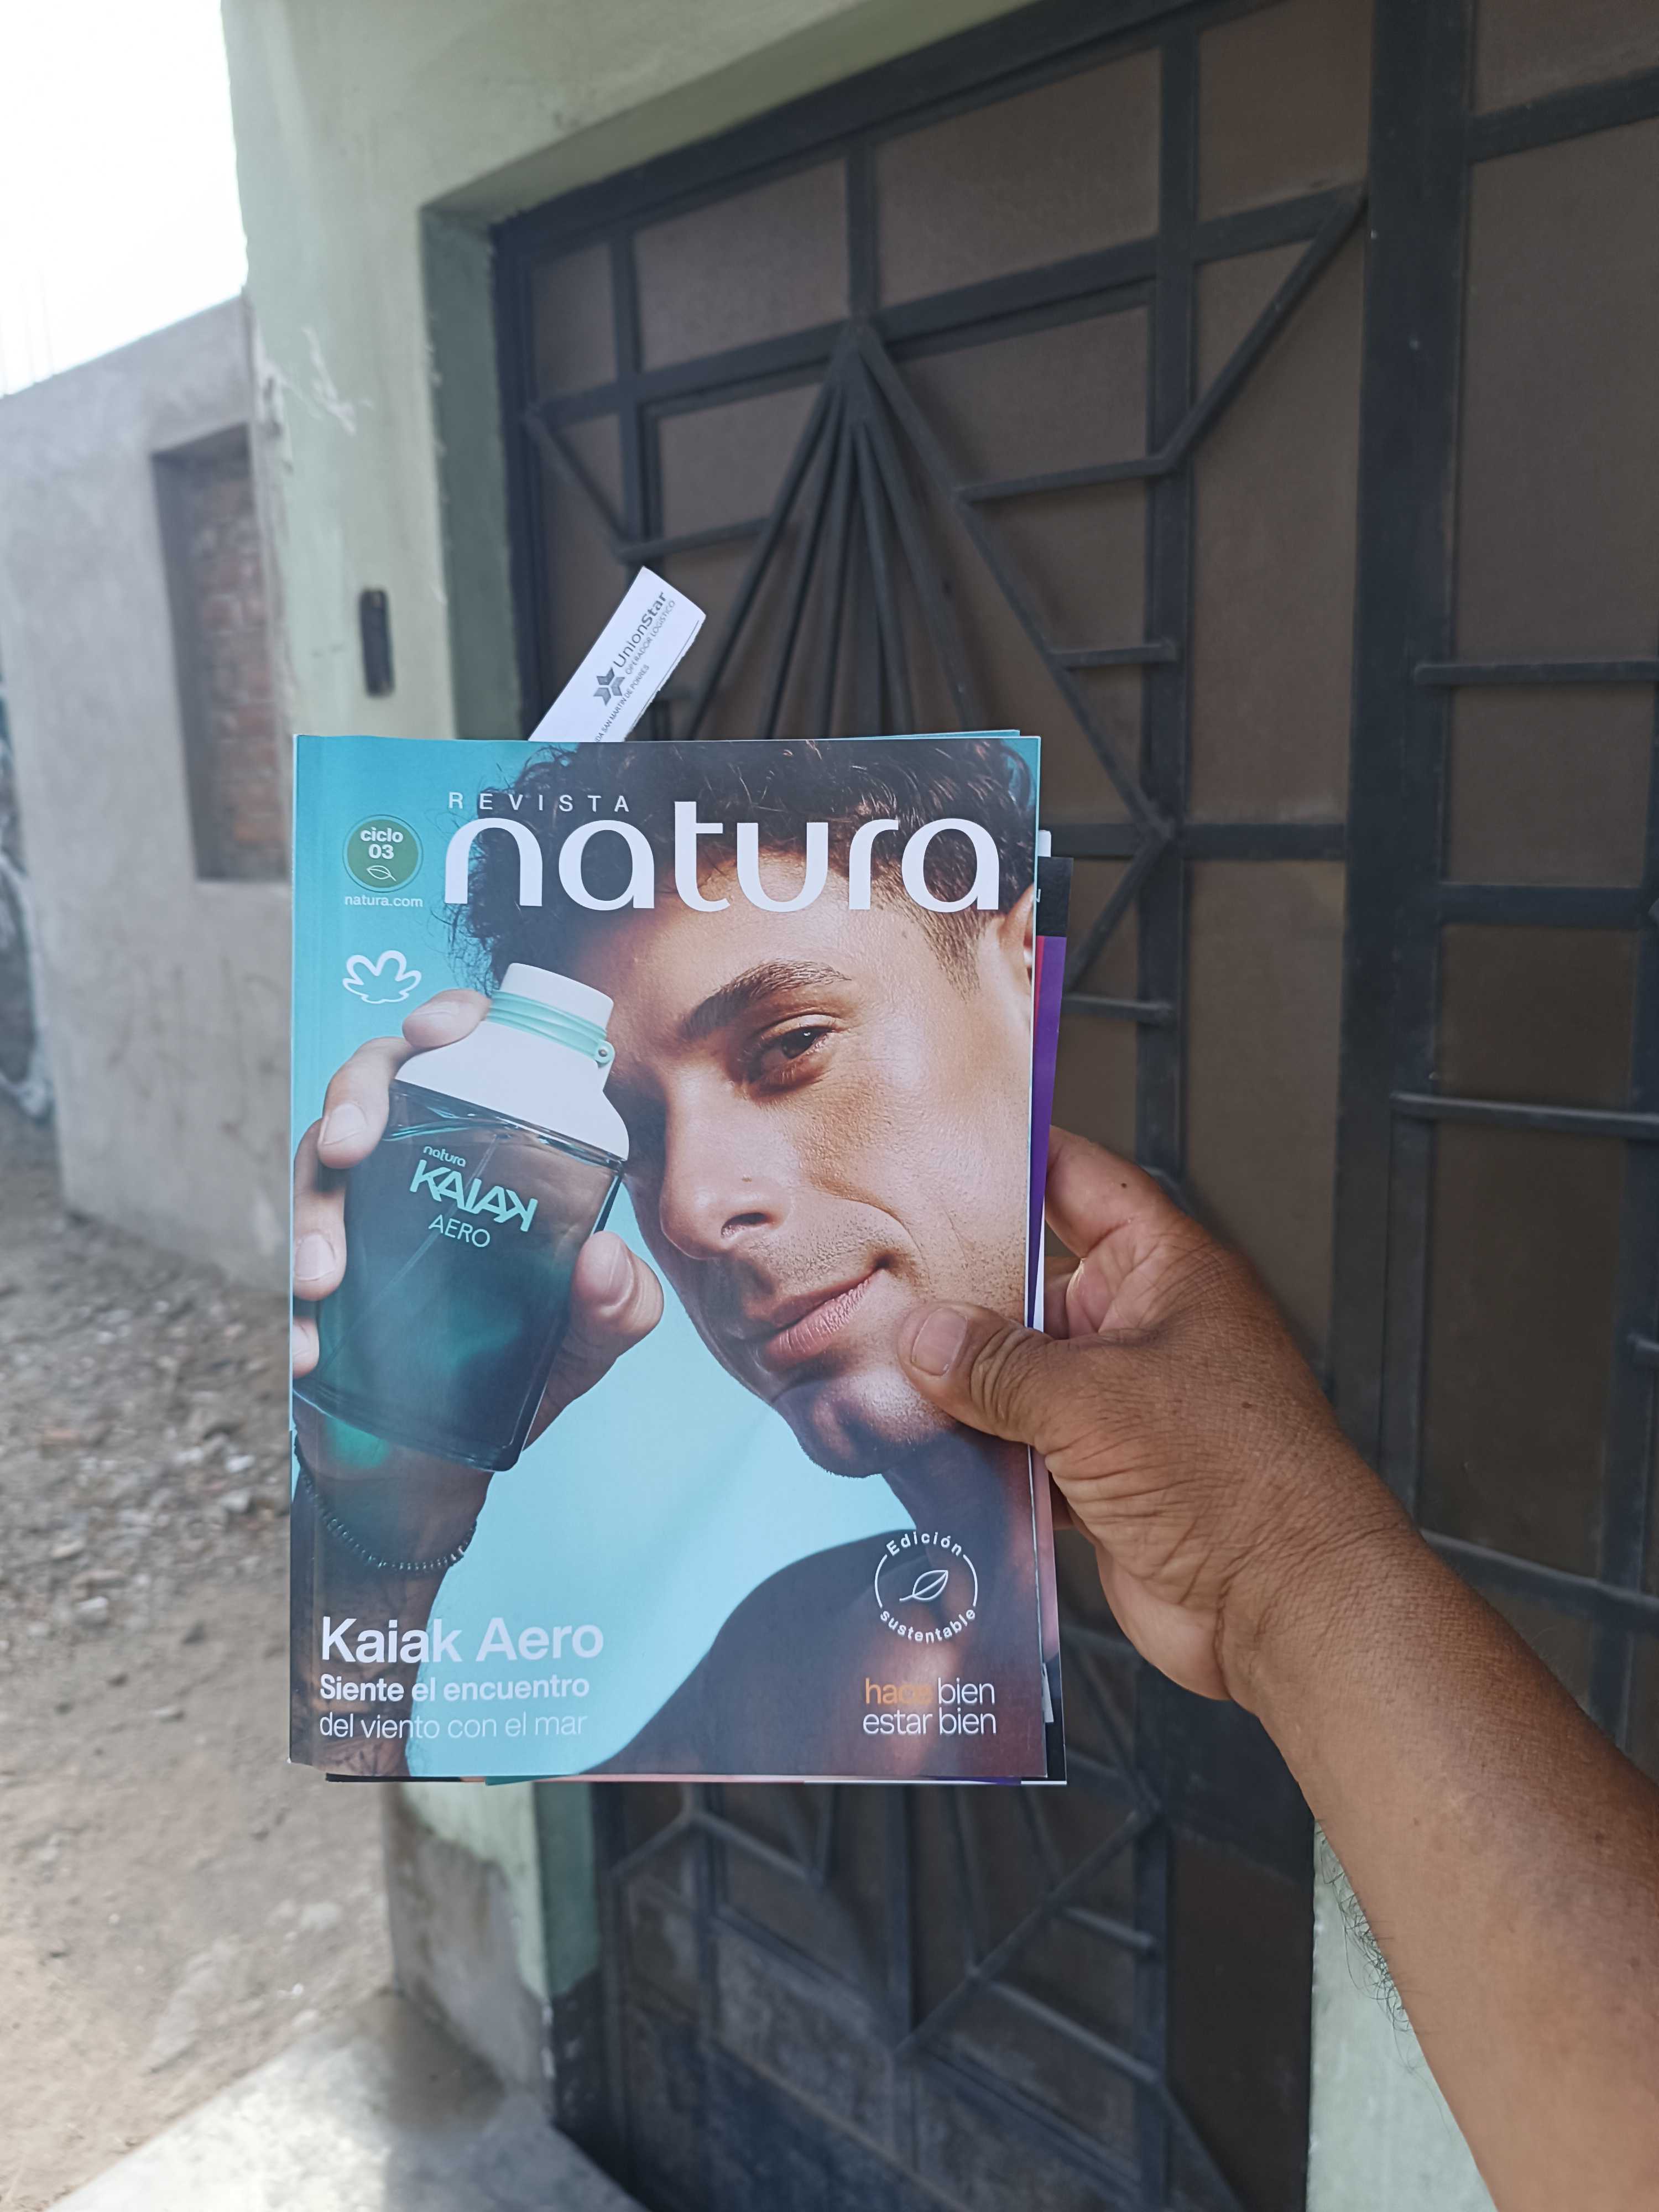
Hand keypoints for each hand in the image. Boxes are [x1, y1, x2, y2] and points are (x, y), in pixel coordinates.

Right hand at [291, 988, 661, 1440]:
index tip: (433, 1030)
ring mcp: (357, 1216)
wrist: (443, 1467)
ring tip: (325, 1279)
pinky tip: (308, 1346)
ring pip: (316, 1167)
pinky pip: (282, 1262)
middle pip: (373, 1085)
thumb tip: (603, 1258)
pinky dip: (287, 1303)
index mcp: (490, 1151)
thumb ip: (622, 1306)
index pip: (469, 1056)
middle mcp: (417, 1164)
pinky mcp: (309, 1275)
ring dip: (312, 1214)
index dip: (448, 1021)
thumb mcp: (592, 1341)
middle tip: (352, 1146)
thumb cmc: (523, 1372)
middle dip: (353, 1099)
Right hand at [896, 1126, 1408, 1705]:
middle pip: (1035, 1289)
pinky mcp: (1107, 1476)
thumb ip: (998, 1365)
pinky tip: (932, 1457)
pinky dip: (984, 1455)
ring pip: (1022, 1375)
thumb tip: (926, 1337)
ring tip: (890, 1379)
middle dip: (965, 1299)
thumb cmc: (1240, 1483)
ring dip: (968, 1388)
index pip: (1082, 1185)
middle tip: (883, 1291)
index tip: (946, 1148)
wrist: (1287, 1608)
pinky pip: (1026, 1447)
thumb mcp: (1094, 1401)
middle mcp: (1148, 1329)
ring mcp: (1126, 1405)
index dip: (1020, 1161)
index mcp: (1167, 1272)